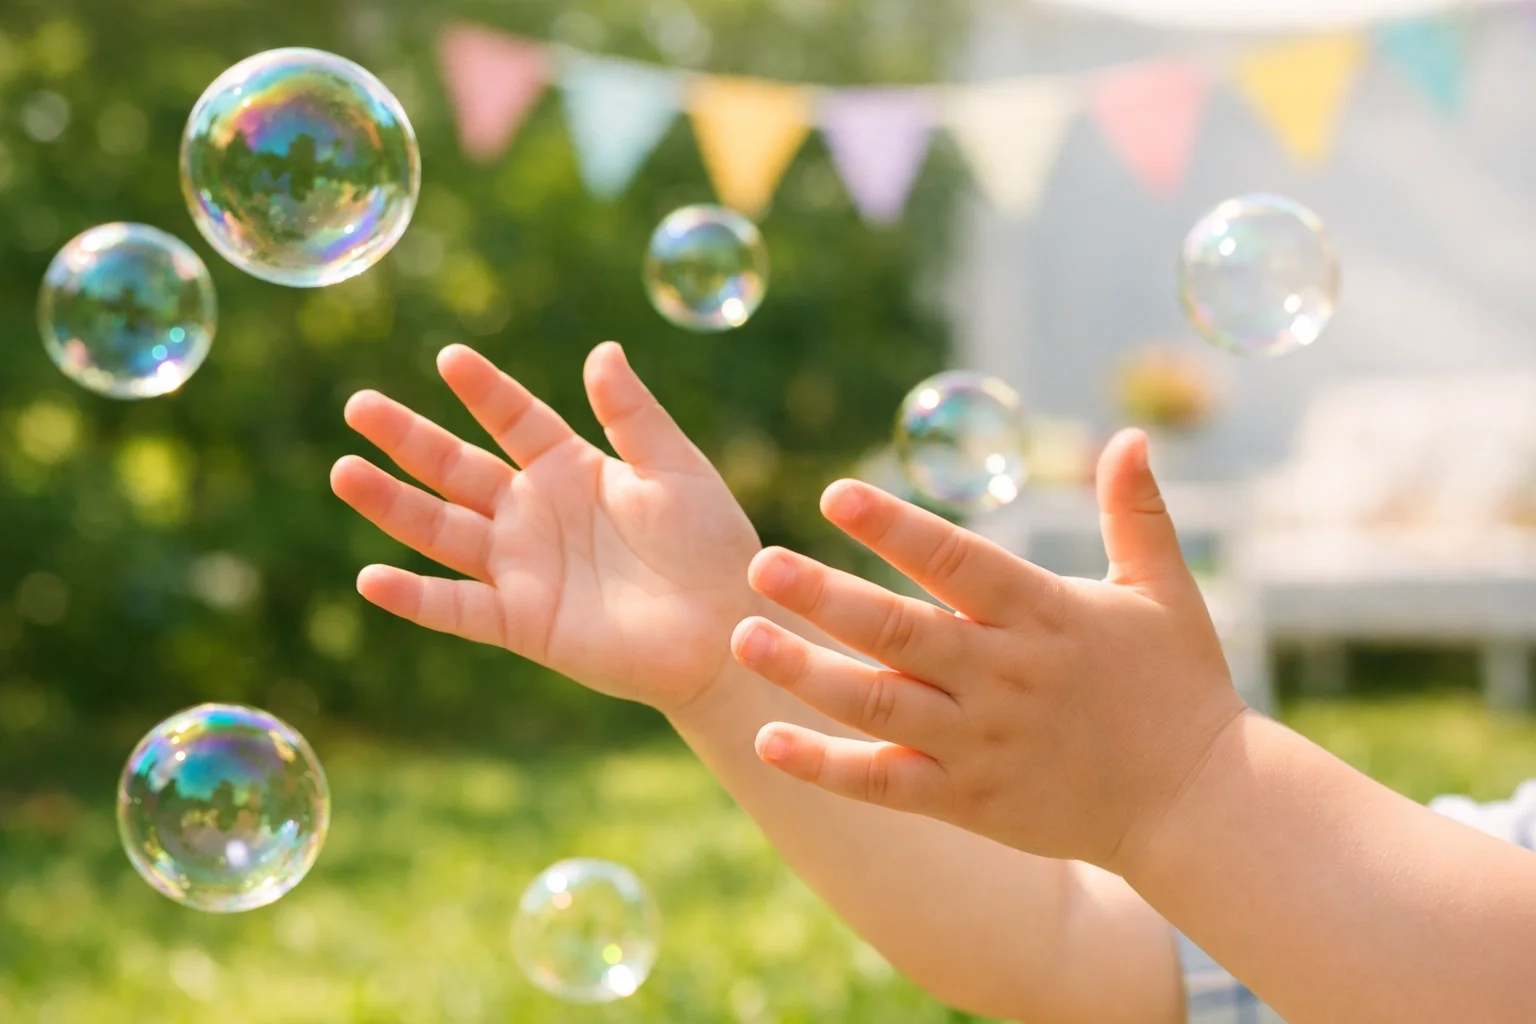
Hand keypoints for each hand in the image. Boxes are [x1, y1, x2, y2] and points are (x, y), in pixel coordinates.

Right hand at [330, 342, 761, 713]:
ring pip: (443, 530)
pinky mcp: (523, 622)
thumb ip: (633, 416)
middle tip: (359, 406)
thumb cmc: (712, 543)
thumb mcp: (676, 468)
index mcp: (571, 467)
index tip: (451, 358)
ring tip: (344, 471)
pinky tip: (371, 577)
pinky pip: (458, 609)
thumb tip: (601, 349)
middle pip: (457, 469)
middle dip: (408, 439)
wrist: (728, 626)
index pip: (514, 418)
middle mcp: (535, 513)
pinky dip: (415, 597)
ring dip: (392, 505)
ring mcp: (523, 568)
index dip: (484, 390)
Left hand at [729, 429, 1246, 871]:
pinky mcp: (969, 799)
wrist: (1198, 804)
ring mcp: (982, 741)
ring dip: (806, 673)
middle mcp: (1005, 676)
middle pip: (900, 632)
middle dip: (826, 598)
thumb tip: (1132, 432)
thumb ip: (1136, 511)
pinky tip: (768, 740)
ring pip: (878, 705)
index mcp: (1044, 615)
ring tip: (744, 639)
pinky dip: (825, 767)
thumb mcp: (1164, 590)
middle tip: (759, 565)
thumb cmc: (1180, 685)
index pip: (958, 561)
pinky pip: (884, 784)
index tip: (836, 496)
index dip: (895, 527)